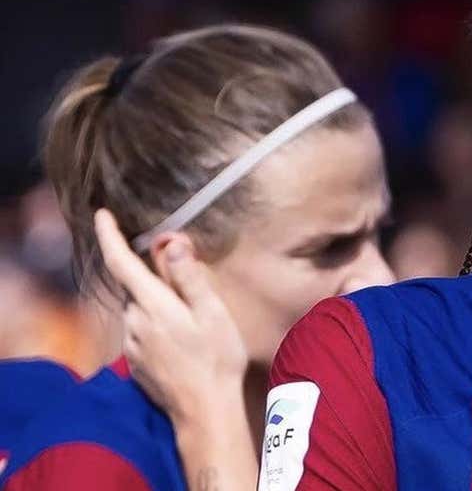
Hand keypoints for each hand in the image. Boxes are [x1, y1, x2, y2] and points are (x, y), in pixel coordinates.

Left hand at [96, 209, 257, 490]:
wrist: (205, 410)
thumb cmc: (216, 359)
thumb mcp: (212, 312)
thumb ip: (188, 277)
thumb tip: (170, 243)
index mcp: (152, 304)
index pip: (120, 262)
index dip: (109, 235)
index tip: (103, 214)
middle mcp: (134, 321)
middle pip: (136, 285)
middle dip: (154, 277)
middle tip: (190, 287)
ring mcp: (132, 343)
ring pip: (140, 308)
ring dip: (159, 304)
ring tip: (193, 320)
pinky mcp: (135, 360)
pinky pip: (142, 329)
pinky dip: (158, 324)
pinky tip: (184, 339)